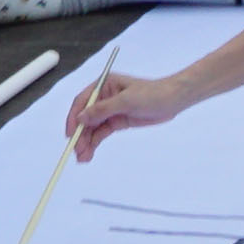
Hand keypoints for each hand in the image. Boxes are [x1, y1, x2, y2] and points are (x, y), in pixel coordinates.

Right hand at [64, 72, 184, 157]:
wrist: (173, 100)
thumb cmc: (152, 94)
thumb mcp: (126, 101)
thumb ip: (102, 109)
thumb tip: (80, 118)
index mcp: (103, 85)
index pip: (82, 101)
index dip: (73, 118)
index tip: (70, 134)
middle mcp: (103, 97)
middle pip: (85, 117)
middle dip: (80, 135)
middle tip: (77, 152)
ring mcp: (110, 110)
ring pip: (92, 128)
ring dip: (86, 142)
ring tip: (83, 158)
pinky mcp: (117, 121)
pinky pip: (101, 133)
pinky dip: (94, 143)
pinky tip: (90, 154)